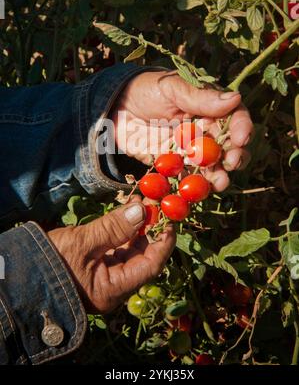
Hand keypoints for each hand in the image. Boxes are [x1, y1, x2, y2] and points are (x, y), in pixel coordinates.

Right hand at [48, 200, 174, 312]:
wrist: (18, 275)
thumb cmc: (49, 262)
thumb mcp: (82, 243)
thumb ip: (113, 227)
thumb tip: (142, 210)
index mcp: (113, 290)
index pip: (150, 266)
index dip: (164, 242)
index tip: (170, 219)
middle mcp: (113, 286)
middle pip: (142, 257)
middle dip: (150, 229)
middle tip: (153, 203)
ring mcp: (104, 277)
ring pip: (130, 251)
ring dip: (136, 227)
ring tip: (139, 202)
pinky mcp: (96, 267)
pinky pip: (116, 249)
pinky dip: (122, 231)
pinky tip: (125, 213)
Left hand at [113, 71, 252, 190]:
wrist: (113, 109)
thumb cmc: (144, 90)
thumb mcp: (170, 89)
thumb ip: (199, 97)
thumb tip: (234, 98)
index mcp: (208, 107)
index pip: (234, 116)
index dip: (242, 127)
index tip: (241, 138)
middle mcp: (205, 130)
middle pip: (229, 145)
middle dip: (235, 156)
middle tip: (231, 162)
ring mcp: (191, 150)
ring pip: (213, 165)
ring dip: (219, 175)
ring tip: (220, 182)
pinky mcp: (175, 165)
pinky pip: (189, 177)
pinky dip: (195, 186)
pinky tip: (198, 191)